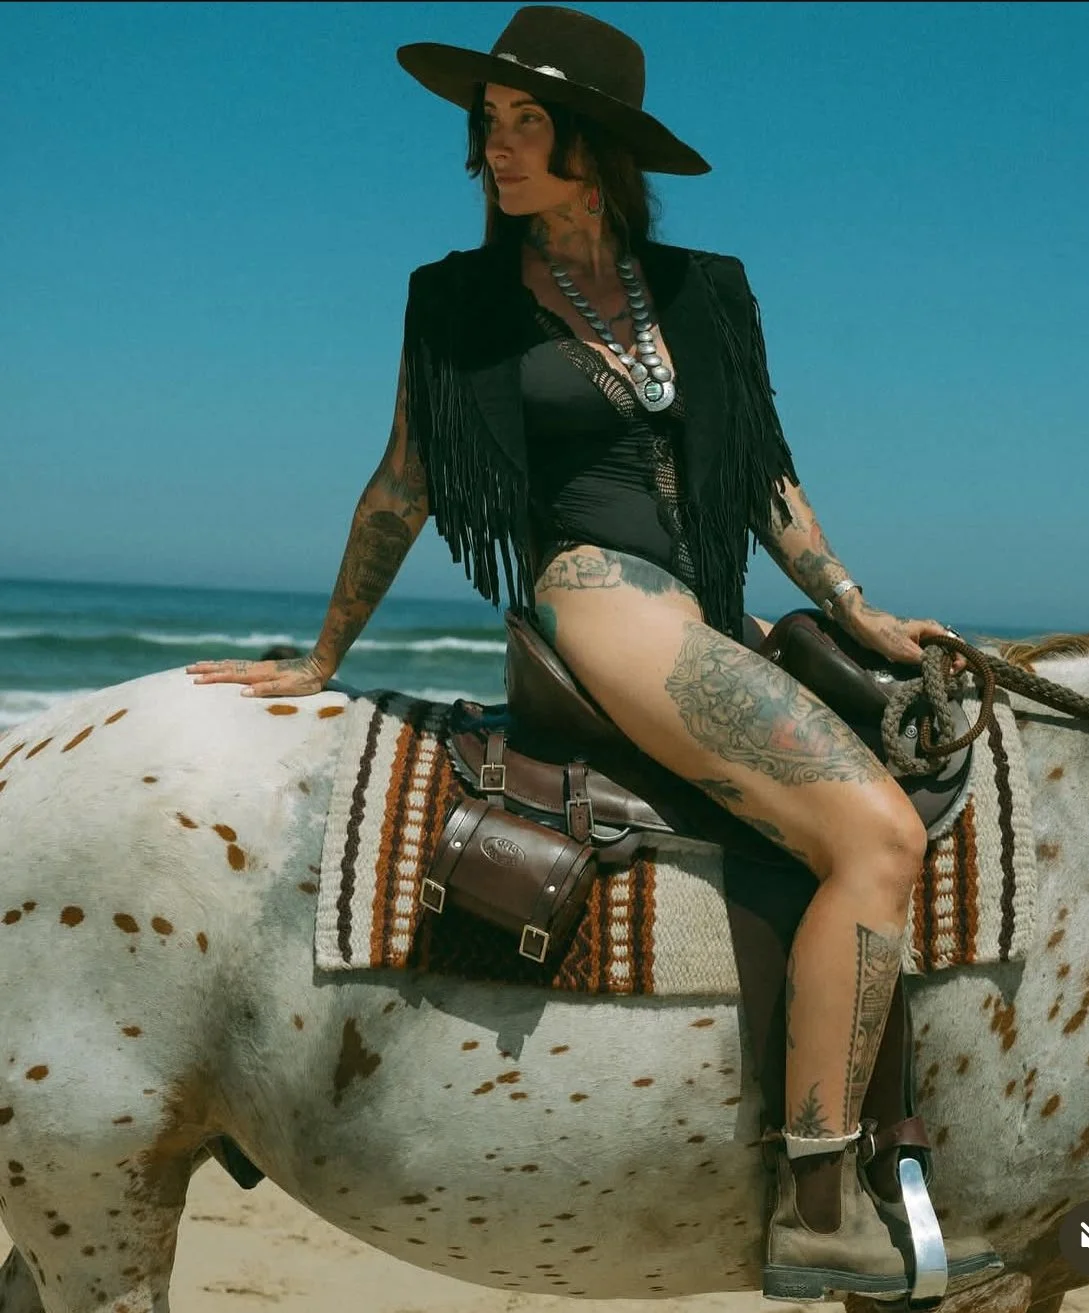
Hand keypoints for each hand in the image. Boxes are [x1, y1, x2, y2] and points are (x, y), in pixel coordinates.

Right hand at [186, 651, 330, 697]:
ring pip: (231, 664)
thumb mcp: (288, 688)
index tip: (195, 681)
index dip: (212, 679)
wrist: (318, 666)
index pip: (230, 676)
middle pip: (226, 667)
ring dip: (214, 665)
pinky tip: (225, 666)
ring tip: (199, 665)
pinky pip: (240, 664)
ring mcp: (260, 666)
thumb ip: (266, 689)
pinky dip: (227, 664)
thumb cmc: (305, 682)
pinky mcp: (265, 667)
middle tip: (187, 670)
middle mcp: (256, 668)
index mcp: (259, 674)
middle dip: (206, 669)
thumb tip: (243, 693)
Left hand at [837, 597, 967, 673]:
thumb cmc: (885, 635)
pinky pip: (923, 658)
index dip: (959, 658)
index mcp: (933, 629)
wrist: (863, 626)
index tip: (954, 672)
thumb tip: (942, 672)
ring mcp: (920, 640)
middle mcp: (929, 634)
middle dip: (949, 665)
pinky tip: (924, 676)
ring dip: (937, 667)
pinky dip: (926, 666)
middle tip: (946, 679)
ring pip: (935, 655)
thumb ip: (927, 661)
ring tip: (937, 680)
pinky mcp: (910, 647)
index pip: (955, 644)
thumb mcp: (908, 651)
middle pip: (947, 651)